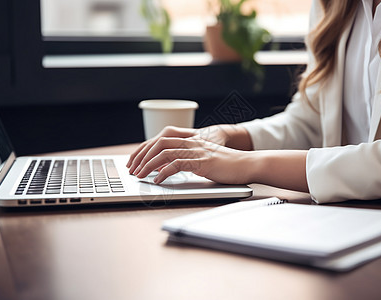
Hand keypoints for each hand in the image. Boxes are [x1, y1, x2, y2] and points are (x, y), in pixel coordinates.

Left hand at [126, 125, 251, 171]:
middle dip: (142, 156)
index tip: (135, 162)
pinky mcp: (201, 161)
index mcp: (190, 140)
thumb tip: (166, 169)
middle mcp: (191, 142)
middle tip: (132, 169)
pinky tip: (158, 180)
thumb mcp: (203, 160)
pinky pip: (177, 164)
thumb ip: (186, 161)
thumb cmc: (227, 165)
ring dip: (148, 165)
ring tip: (140, 176)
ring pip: (164, 153)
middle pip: (158, 144)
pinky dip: (164, 173)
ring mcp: (196, 151)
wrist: (247, 164)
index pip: (161, 140)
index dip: (145, 150)